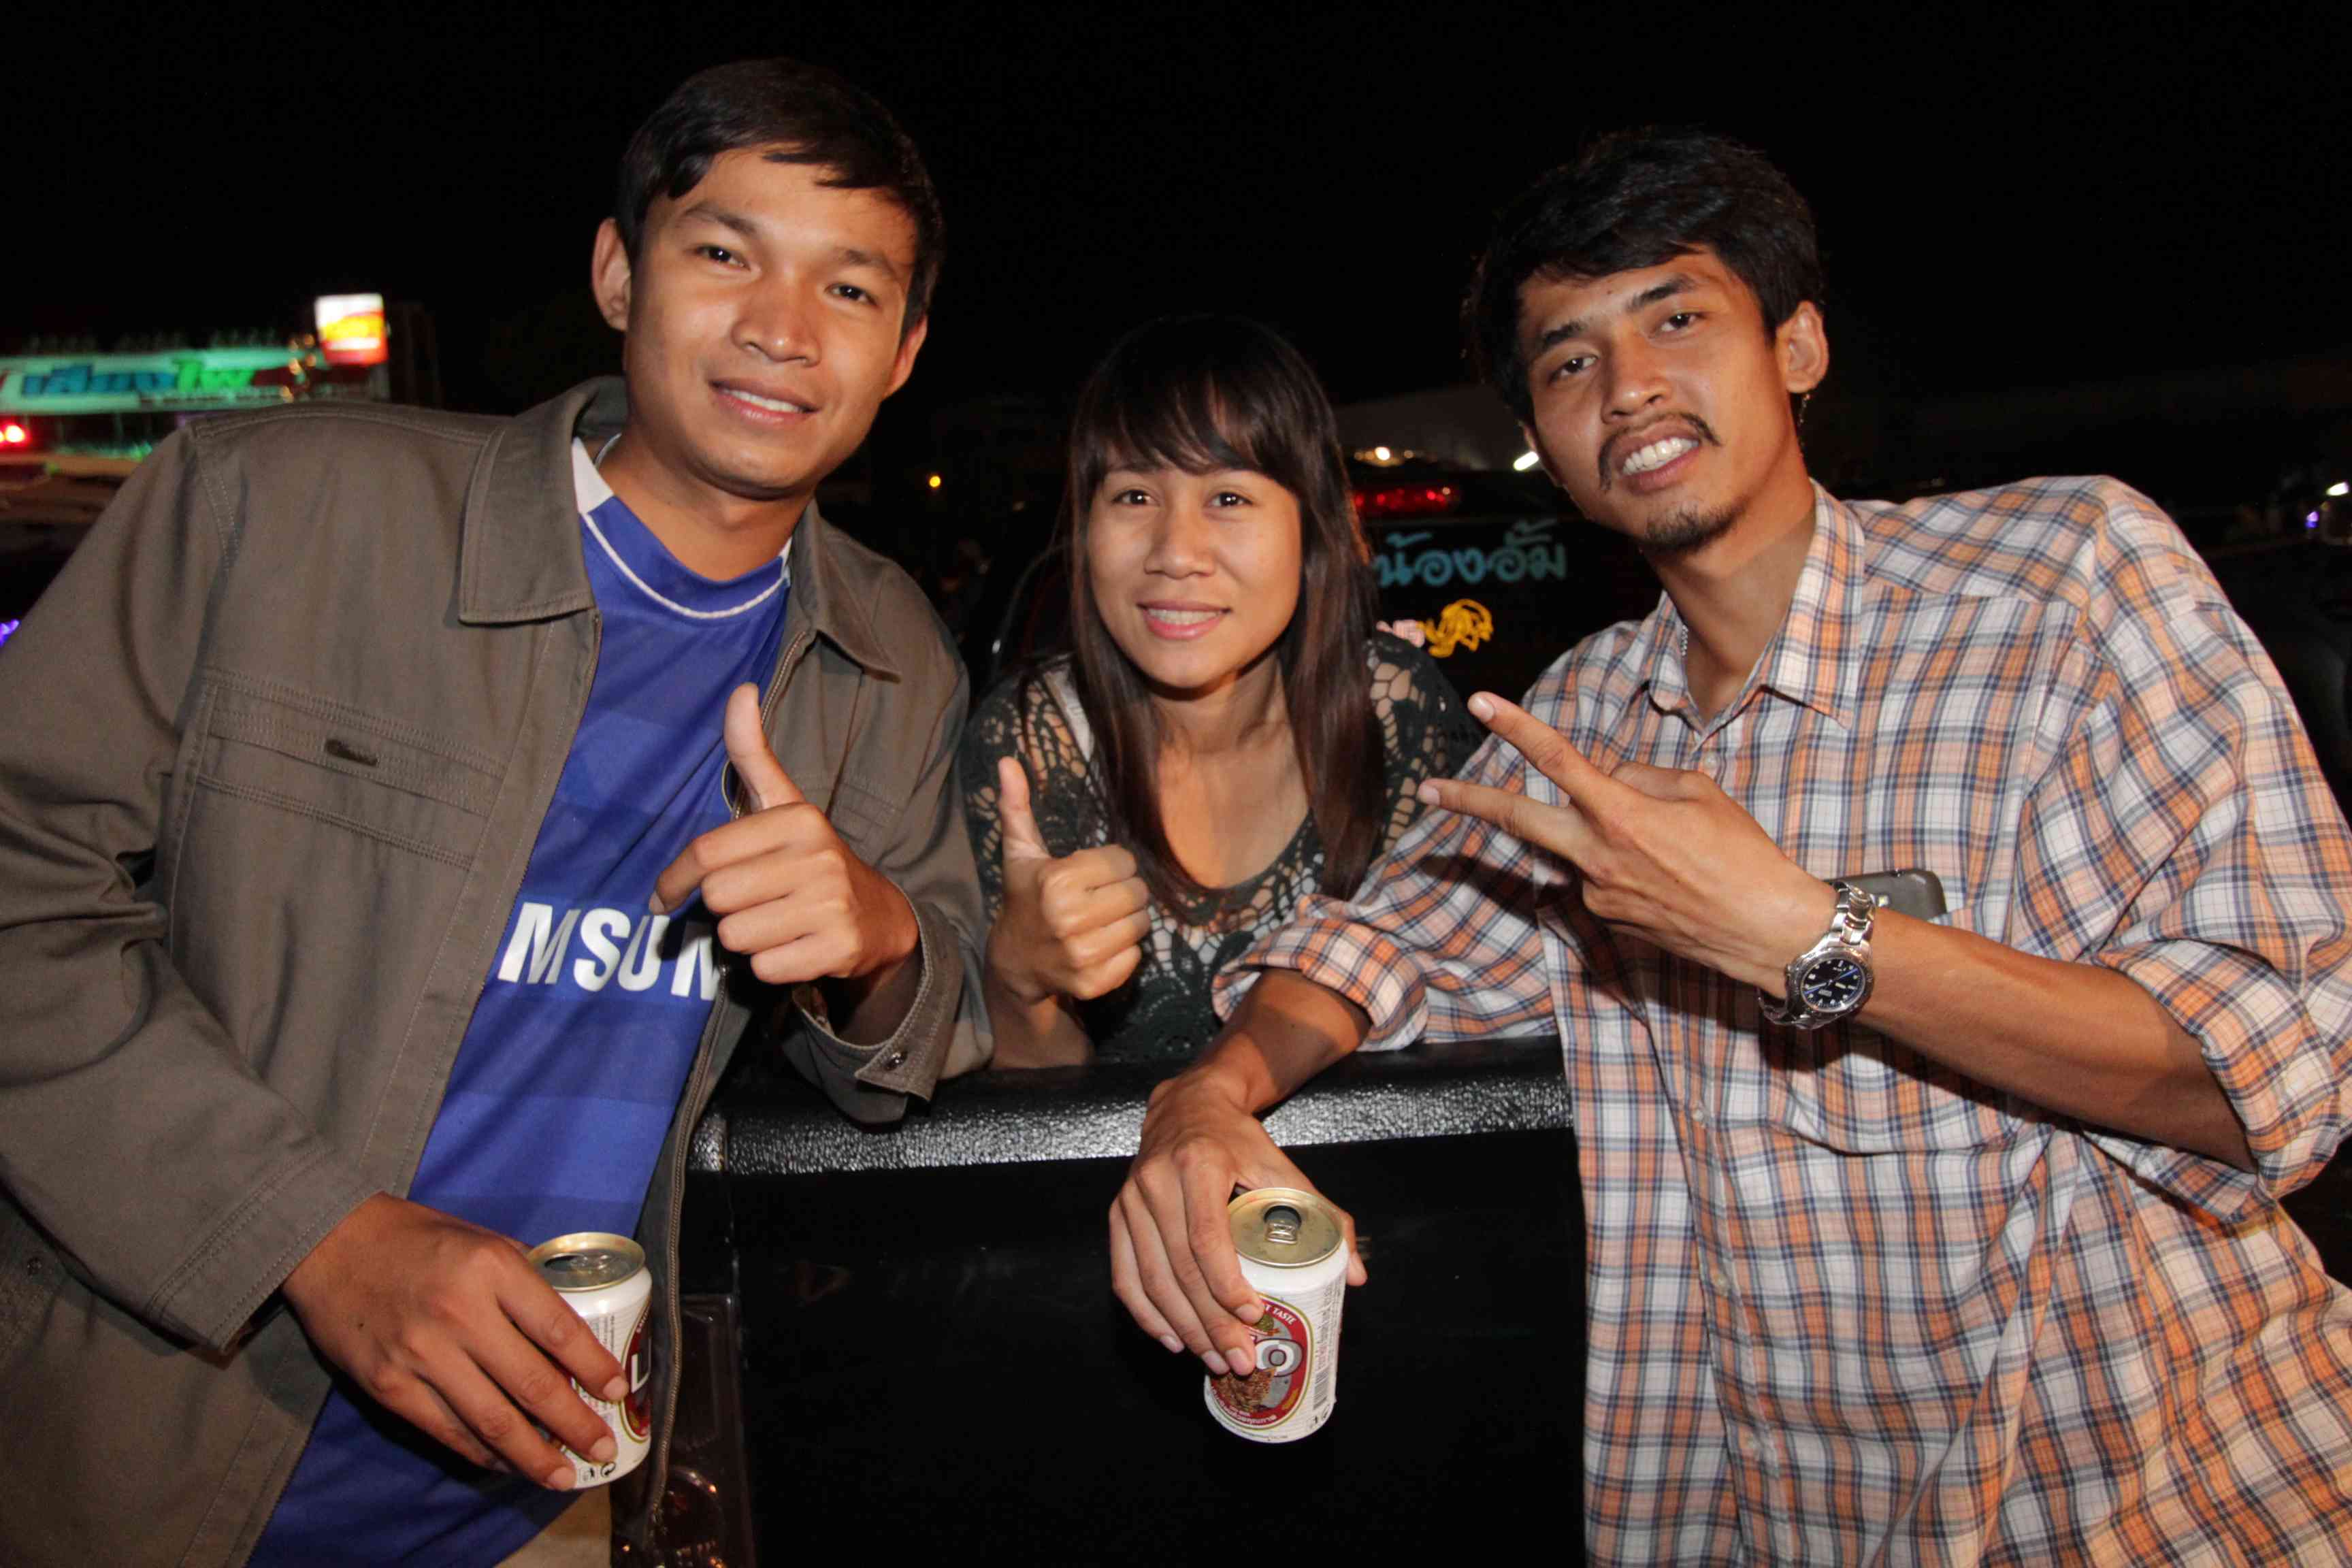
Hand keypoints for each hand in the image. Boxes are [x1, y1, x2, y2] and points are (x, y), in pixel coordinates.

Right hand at [281, 1195, 625, 1488]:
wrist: (332, 1242)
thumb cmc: (418, 1238)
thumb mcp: (483, 1240)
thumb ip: (525, 1281)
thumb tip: (570, 1324)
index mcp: (492, 1269)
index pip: (559, 1330)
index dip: (594, 1367)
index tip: (618, 1390)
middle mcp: (460, 1314)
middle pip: (532, 1385)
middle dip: (574, 1425)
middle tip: (602, 1447)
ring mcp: (421, 1355)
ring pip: (491, 1421)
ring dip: (533, 1456)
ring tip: (562, 1474)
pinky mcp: (389, 1385)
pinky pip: (447, 1431)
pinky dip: (482, 1453)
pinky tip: (507, 1462)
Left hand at [652, 685, 918, 986]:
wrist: (879, 918)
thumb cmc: (811, 859)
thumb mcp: (784, 805)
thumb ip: (753, 753)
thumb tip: (742, 690)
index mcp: (799, 818)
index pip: (707, 853)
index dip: (673, 879)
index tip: (661, 897)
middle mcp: (819, 857)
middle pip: (719, 898)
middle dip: (724, 908)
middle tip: (750, 903)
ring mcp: (831, 904)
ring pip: (737, 936)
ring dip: (746, 938)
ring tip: (775, 923)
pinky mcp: (838, 948)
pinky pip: (764, 969)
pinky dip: (770, 965)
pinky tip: (794, 946)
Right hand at [985, 755, 1148, 1005]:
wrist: (1016, 960)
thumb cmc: (1026, 897)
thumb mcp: (1021, 853)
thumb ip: (1017, 807)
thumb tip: (1007, 761)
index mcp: (1057, 883)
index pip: (1123, 861)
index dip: (1112, 865)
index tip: (1091, 873)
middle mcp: (1070, 920)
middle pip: (1137, 893)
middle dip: (1125, 891)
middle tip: (1102, 896)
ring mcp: (1083, 955)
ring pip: (1141, 924)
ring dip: (1129, 919)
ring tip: (1104, 918)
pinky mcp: (1094, 982)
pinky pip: (1136, 957)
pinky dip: (1126, 950)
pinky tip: (1103, 943)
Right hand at [1108, 1066, 1366, 1374]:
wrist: (1188, 1106)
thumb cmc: (1238, 1141)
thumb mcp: (1281, 1166)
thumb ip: (1321, 1214)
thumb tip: (1355, 1274)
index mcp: (1200, 1164)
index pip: (1207, 1237)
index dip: (1227, 1285)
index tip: (1254, 1317)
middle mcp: (1157, 1180)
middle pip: (1180, 1268)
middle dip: (1210, 1323)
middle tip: (1238, 1360)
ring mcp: (1131, 1199)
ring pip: (1152, 1279)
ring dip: (1183, 1328)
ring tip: (1213, 1359)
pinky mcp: (1118, 1214)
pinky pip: (1125, 1276)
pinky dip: (1147, 1314)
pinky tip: (1172, 1339)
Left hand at [1417, 692, 1831, 990]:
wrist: (1767, 930)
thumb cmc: (1743, 855)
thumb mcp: (1697, 792)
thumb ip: (1638, 778)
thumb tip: (1606, 780)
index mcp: (1620, 813)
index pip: (1556, 760)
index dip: (1515, 727)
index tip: (1480, 704)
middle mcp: (1596, 856)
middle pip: (1518, 819)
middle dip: (1469, 802)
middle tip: (1428, 790)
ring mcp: (1597, 894)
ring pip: (1576, 848)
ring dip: (1599, 837)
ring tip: (1671, 850)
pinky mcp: (1607, 921)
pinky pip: (1602, 877)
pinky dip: (1624, 866)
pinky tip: (1669, 878)